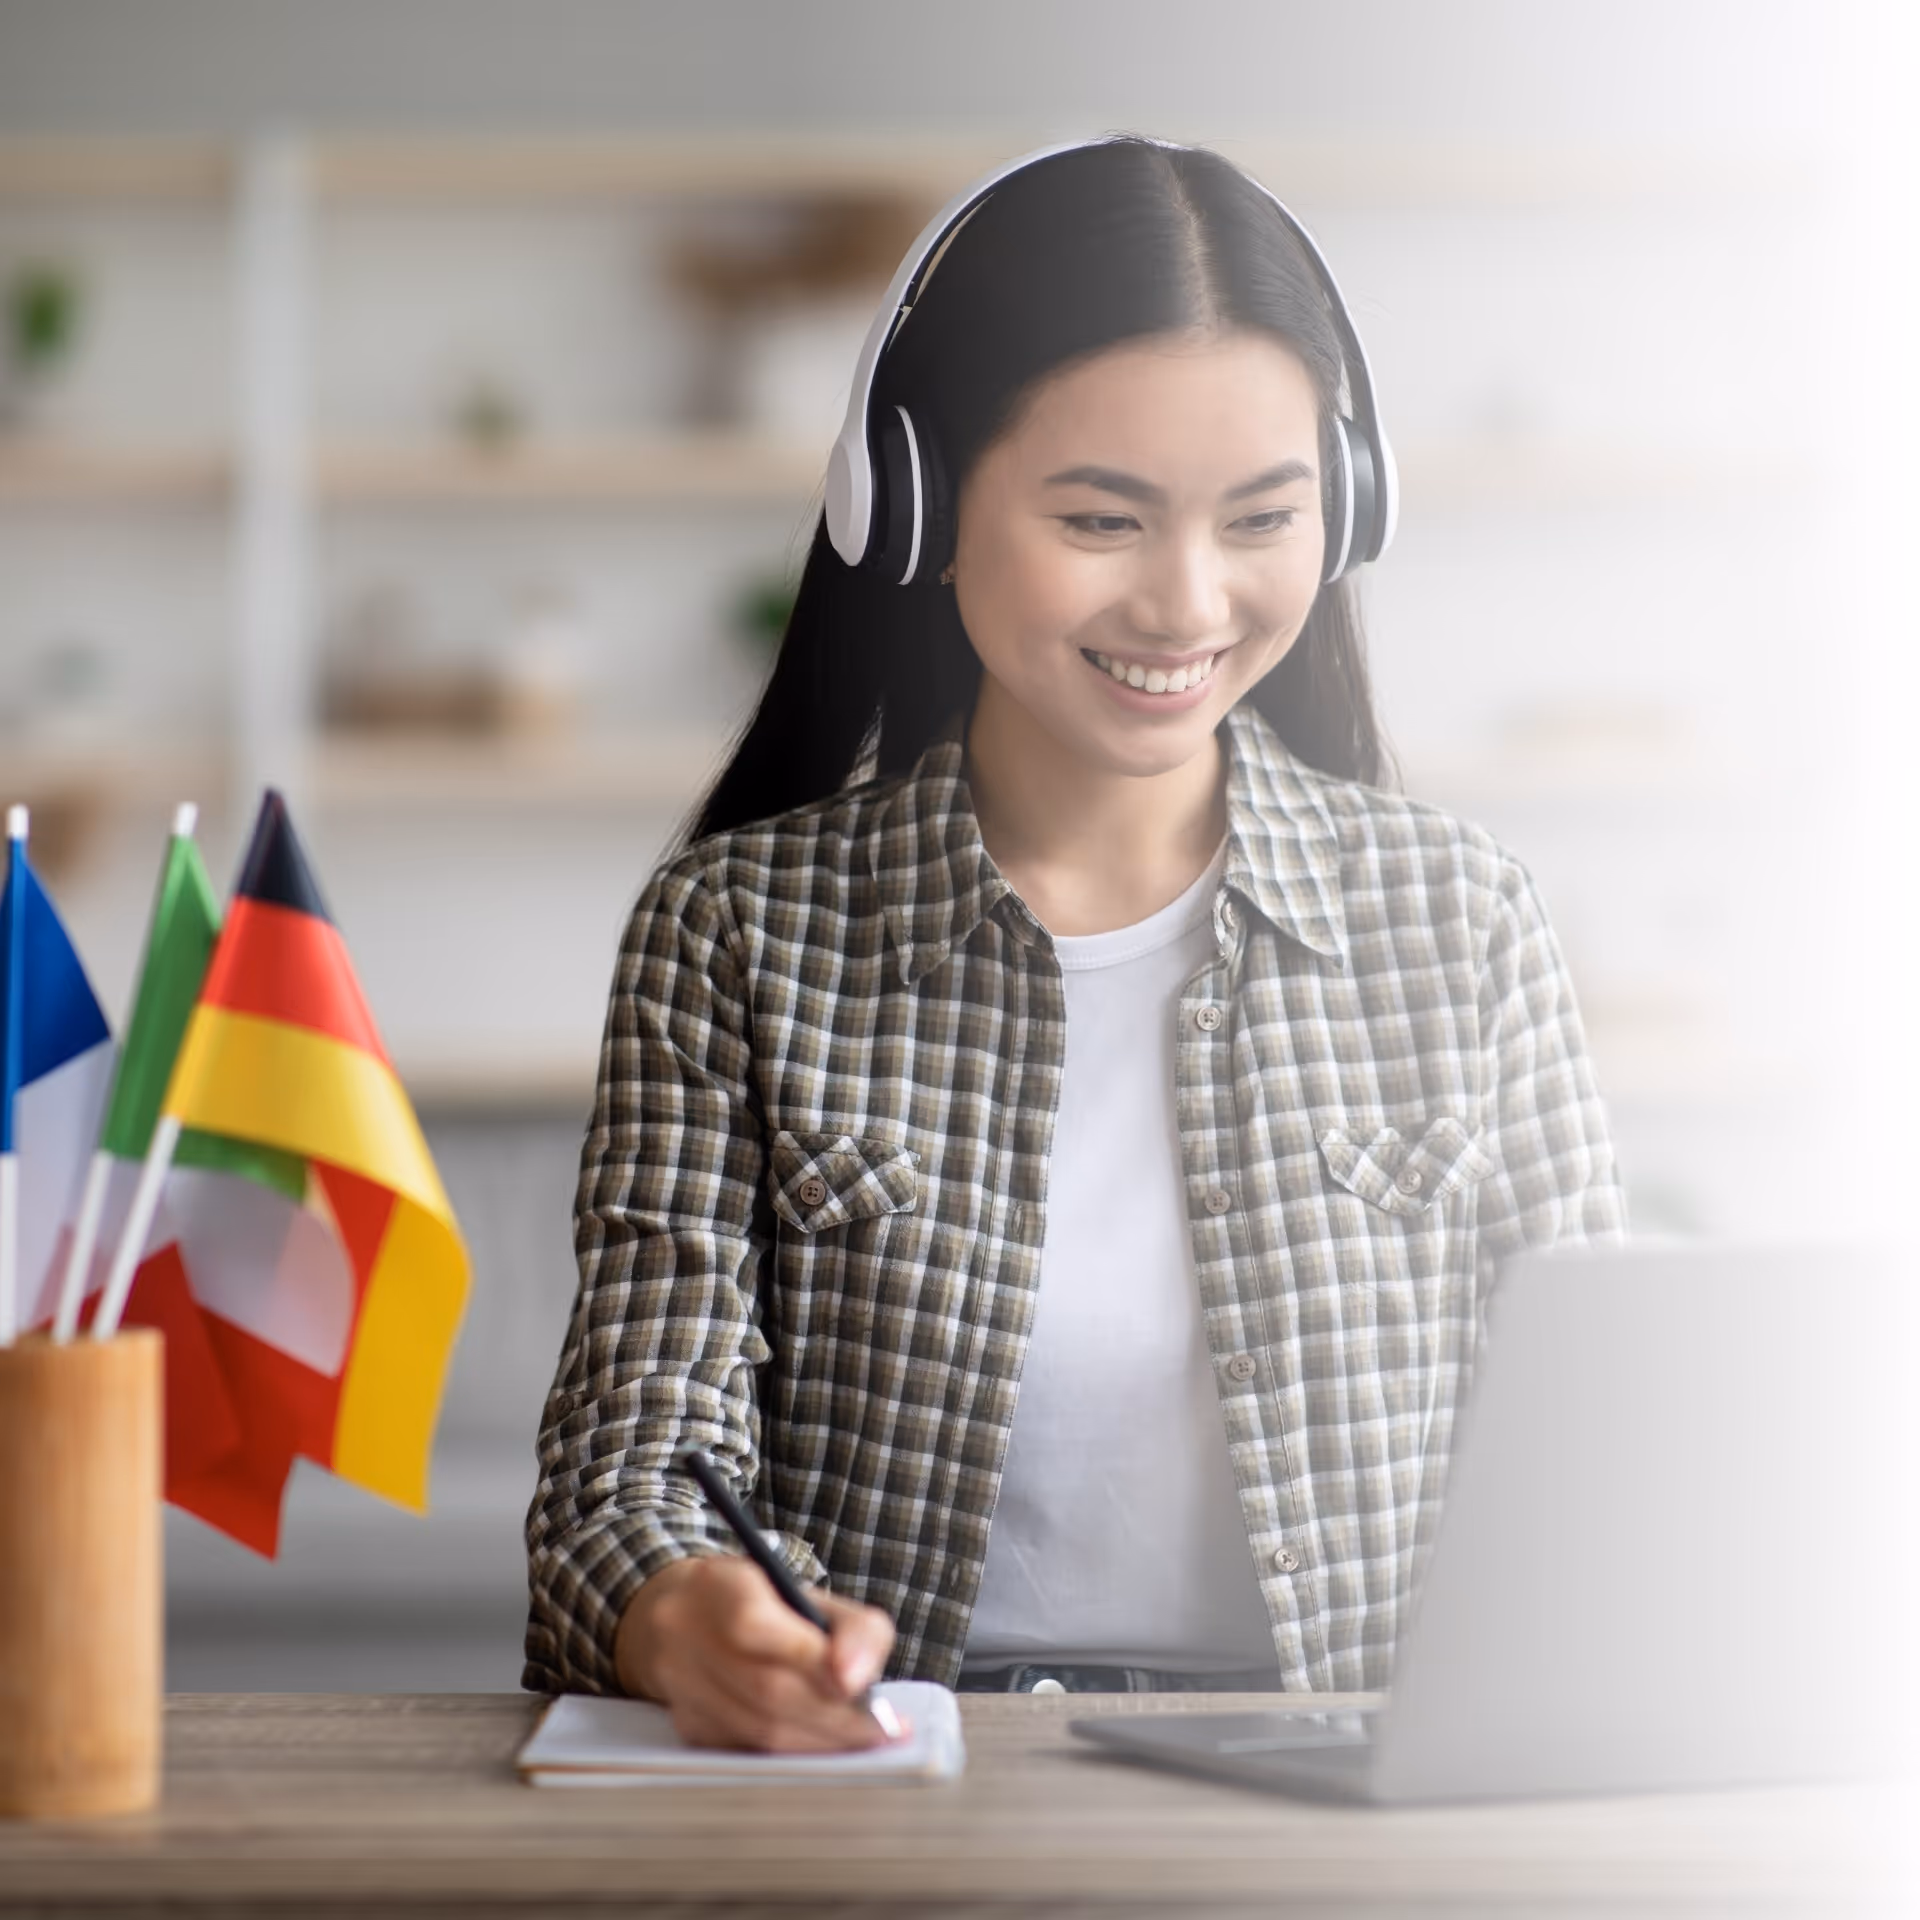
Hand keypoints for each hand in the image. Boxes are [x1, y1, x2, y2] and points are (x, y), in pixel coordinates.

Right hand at [613, 1553, 901, 1752]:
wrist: (679, 1615)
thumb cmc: (758, 1603)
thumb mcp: (806, 1593)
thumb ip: (851, 1628)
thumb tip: (859, 1680)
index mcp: (718, 1587)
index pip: (756, 1627)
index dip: (810, 1659)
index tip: (861, 1685)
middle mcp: (686, 1636)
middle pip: (765, 1688)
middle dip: (833, 1714)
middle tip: (882, 1728)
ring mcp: (681, 1687)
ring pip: (758, 1730)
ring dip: (820, 1742)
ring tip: (864, 1740)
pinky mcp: (687, 1727)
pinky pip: (749, 1751)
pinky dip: (795, 1754)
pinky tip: (826, 1748)